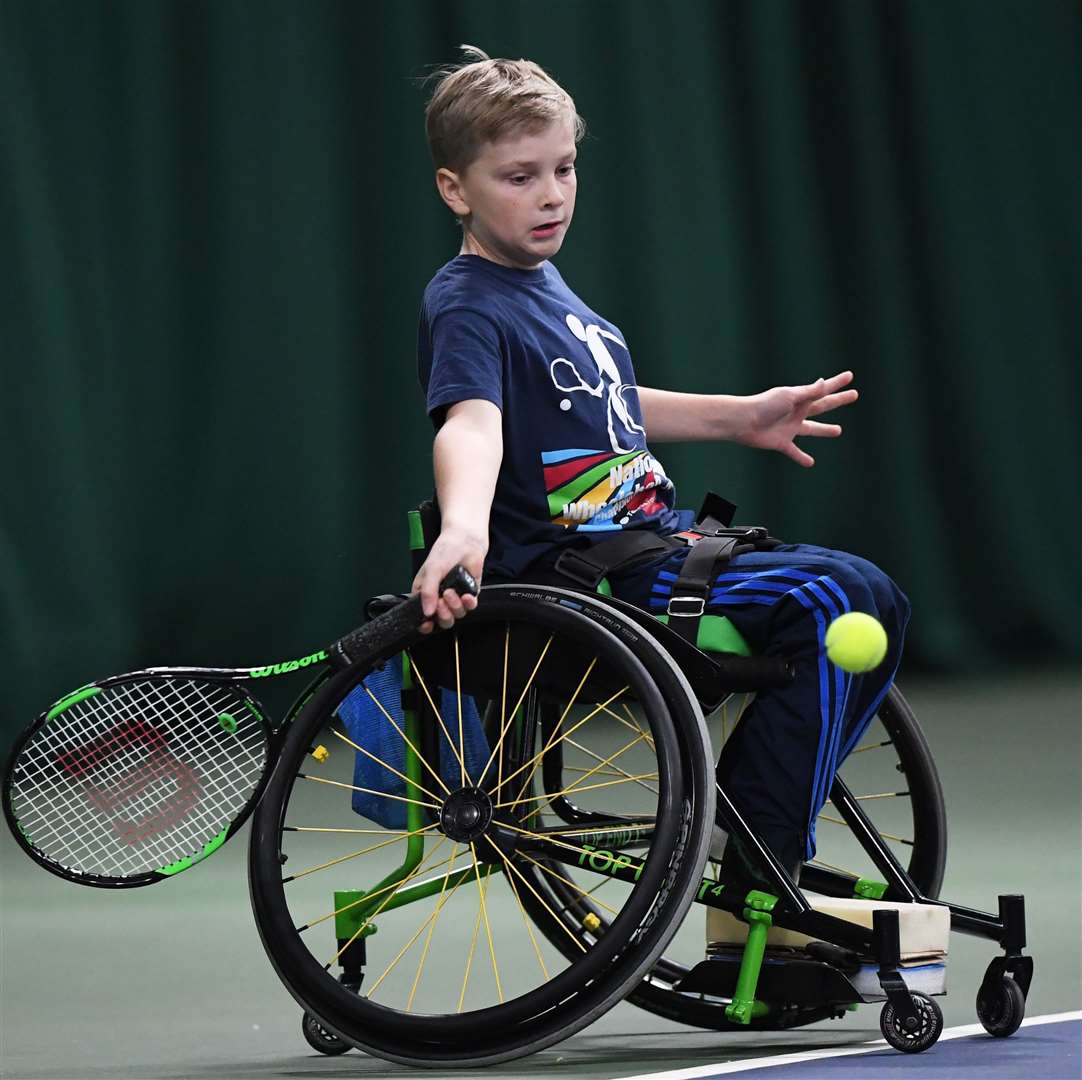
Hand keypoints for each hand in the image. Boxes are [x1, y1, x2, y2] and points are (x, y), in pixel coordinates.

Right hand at [411, 525, 485, 633]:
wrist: (465, 542)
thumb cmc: (444, 552)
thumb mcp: (431, 571)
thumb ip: (427, 592)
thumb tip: (427, 613)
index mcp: (424, 594)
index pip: (423, 617)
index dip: (425, 625)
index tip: (427, 624)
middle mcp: (439, 599)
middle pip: (442, 620)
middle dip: (443, 614)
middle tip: (442, 602)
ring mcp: (455, 598)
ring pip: (456, 615)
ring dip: (455, 606)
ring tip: (452, 592)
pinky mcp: (469, 594)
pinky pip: (470, 607)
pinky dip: (469, 604)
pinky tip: (467, 596)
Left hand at [740, 371, 857, 466]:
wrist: (743, 422)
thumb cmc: (765, 405)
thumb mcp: (789, 397)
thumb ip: (808, 393)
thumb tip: (824, 382)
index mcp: (799, 398)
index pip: (823, 390)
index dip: (837, 384)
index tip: (850, 376)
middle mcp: (796, 412)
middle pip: (822, 406)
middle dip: (837, 400)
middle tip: (854, 395)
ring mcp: (790, 428)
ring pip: (812, 429)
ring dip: (825, 430)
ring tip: (839, 431)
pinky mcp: (781, 442)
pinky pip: (794, 451)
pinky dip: (801, 457)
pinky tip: (810, 463)